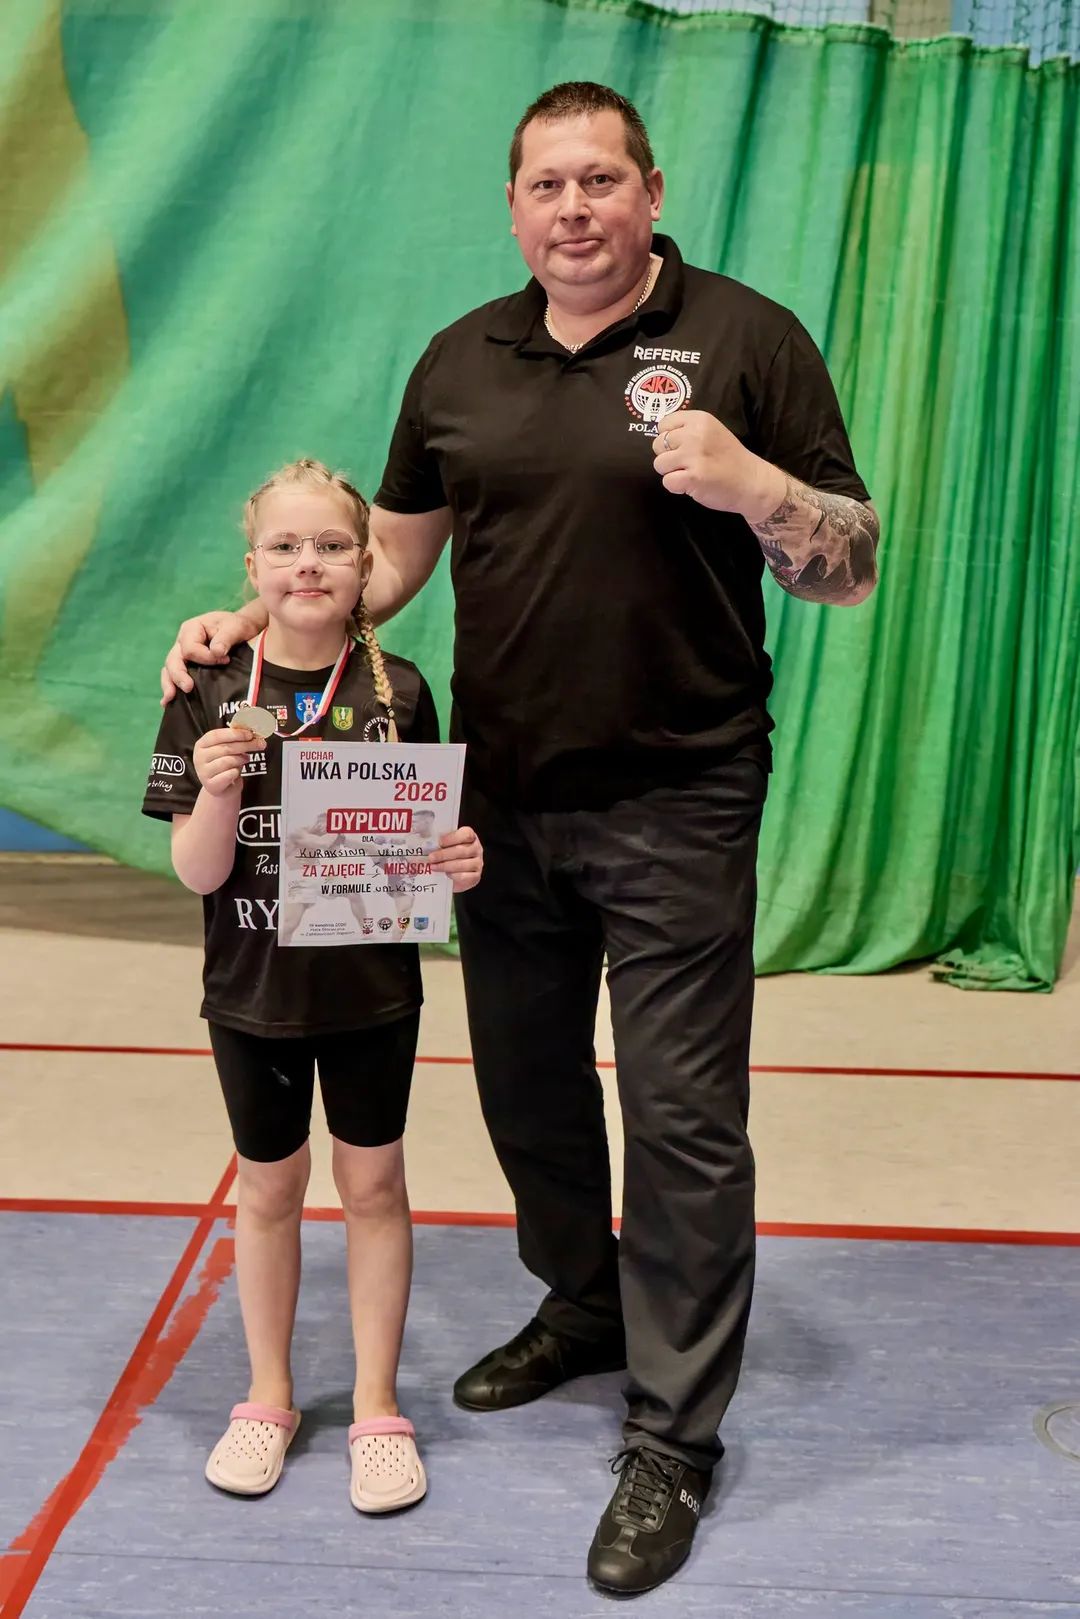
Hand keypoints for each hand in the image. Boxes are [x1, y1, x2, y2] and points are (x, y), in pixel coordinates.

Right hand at [160, 607, 265, 704]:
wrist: (242, 629)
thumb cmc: (237, 626)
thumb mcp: (235, 627)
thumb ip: (226, 638)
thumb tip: (216, 652)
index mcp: (192, 630)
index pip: (190, 648)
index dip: (205, 657)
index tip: (225, 660)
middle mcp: (182, 643)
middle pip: (173, 660)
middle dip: (179, 675)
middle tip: (188, 688)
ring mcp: (183, 656)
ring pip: (170, 670)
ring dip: (170, 684)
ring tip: (169, 698)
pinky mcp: (187, 666)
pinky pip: (175, 676)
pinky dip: (171, 688)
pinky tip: (168, 702)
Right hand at [193, 727, 264, 796]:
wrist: (221, 787)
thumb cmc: (225, 764)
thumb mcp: (227, 749)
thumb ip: (235, 740)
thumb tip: (251, 733)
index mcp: (201, 744)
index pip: (216, 735)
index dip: (234, 734)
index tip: (250, 734)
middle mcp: (199, 757)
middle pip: (225, 748)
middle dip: (245, 745)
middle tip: (260, 744)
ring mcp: (203, 772)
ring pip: (227, 761)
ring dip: (241, 759)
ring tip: (246, 759)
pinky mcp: (211, 785)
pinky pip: (229, 774)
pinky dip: (236, 772)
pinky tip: (236, 771)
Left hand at [428, 826, 483, 892]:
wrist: (456, 875)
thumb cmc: (450, 856)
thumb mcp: (446, 846)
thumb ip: (440, 842)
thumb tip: (424, 838)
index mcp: (470, 837)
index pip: (466, 834)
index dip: (452, 838)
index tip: (440, 842)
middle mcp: (476, 849)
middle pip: (462, 850)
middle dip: (444, 854)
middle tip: (431, 857)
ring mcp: (478, 863)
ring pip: (462, 864)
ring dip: (445, 866)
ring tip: (433, 867)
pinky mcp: (476, 876)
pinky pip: (464, 876)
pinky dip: (453, 875)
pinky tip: (445, 874)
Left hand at [651, 410, 785, 519]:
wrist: (752, 482)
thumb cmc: (730, 458)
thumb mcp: (712, 431)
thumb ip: (689, 430)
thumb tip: (661, 436)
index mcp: (699, 419)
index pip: (663, 424)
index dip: (668, 439)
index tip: (682, 447)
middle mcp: (694, 434)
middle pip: (658, 444)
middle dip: (668, 456)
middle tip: (688, 463)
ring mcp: (693, 456)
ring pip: (659, 464)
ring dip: (671, 472)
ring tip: (690, 473)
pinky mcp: (692, 477)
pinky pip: (667, 482)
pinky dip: (676, 487)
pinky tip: (692, 484)